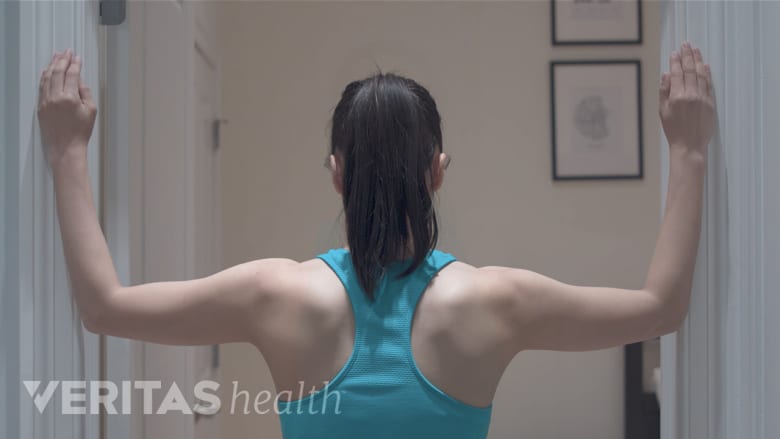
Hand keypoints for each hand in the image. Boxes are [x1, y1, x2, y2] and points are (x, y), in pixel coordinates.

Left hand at [37, 49, 96, 165]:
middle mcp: (55, 97)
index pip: (72, 74)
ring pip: (47, 77)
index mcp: (70, 97)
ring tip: (56, 56)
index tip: (77, 57)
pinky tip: (47, 71)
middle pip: (58, 72)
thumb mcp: (91, 110)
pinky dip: (44, 76)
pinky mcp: (40, 106)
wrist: (65, 148)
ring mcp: (46, 101)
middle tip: (66, 52)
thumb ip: (85, 92)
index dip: (75, 64)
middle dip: (63, 59)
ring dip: (52, 65)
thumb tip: (79, 80)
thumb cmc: (80, 132)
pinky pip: (41, 86)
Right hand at [659, 41, 715, 159]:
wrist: (689, 145)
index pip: (677, 73)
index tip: (675, 52)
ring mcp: (702, 98)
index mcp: (677, 96)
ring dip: (698, 60)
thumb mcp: (662, 111)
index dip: (675, 61)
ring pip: (701, 74)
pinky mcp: (710, 103)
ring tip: (696, 50)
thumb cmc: (673, 130)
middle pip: (690, 70)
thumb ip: (664, 92)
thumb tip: (665, 75)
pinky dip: (707, 73)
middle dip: (687, 56)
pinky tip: (705, 65)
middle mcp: (691, 95)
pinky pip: (708, 84)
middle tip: (686, 44)